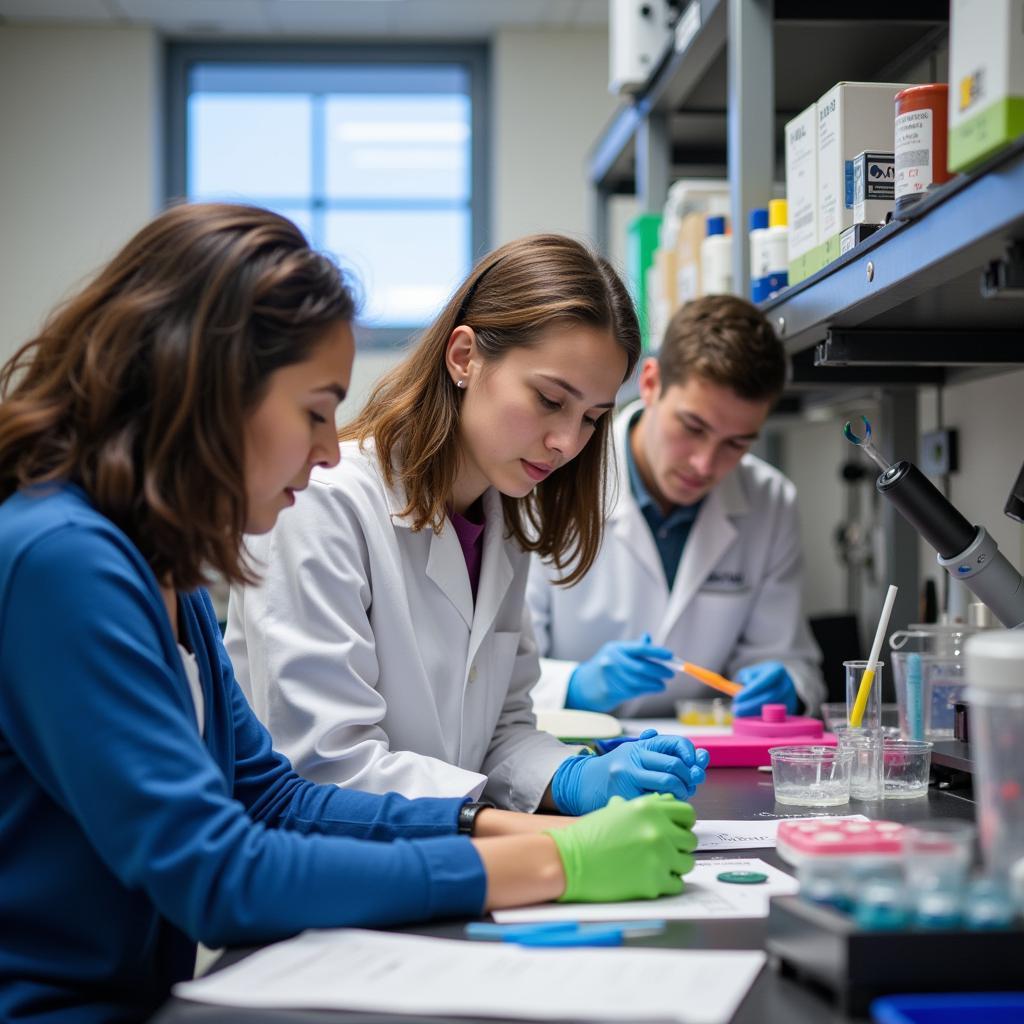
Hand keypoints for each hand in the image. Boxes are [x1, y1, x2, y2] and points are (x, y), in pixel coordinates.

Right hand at [546, 793, 696, 901]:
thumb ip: (647, 807)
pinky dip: (667, 882)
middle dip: (678, 846)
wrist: (568, 860)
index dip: (683, 824)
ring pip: (687, 863)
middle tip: (664, 850)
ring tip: (656, 865)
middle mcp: (658, 830)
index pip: (687, 814)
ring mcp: (659, 856)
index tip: (677, 831)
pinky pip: (677, 883)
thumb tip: (668, 804)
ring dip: (675, 865)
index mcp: (650, 808)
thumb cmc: (589, 835)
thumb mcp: (618, 811)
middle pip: (690, 840)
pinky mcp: (654, 882)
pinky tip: (651, 877)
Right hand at [551, 729, 709, 814]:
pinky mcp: (626, 795)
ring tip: (678, 796)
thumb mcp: (638, 755)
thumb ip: (667, 756)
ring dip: (681, 793)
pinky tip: (664, 805)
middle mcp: (634, 757)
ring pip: (669, 783)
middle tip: (688, 787)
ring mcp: (629, 776)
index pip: (676, 744)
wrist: (584, 783)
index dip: (691, 756)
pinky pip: (658, 800)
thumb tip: (701, 758)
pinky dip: (667, 804)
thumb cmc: (618, 771)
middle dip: (688, 779)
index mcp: (640, 745)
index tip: (693, 766)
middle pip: (675, 765)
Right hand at [566, 634, 674, 711]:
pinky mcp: (613, 690)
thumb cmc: (609, 665)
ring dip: (656, 683)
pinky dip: (650, 689)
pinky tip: (656, 688)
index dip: (657, 652)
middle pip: (641, 667)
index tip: (670, 656)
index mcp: (615, 648)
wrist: (588, 684)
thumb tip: (648, 639)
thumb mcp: (618, 652)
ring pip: (640, 681)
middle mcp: (612, 661)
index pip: (640, 649)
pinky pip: (637, 691)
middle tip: (671, 673)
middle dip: (659, 671)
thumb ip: (634, 648)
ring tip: (663, 683)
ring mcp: (612, 677)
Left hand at [733, 661, 797, 716]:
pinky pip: (776, 717)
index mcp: (777, 671)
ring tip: (741, 715)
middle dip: (751, 705)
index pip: (765, 681)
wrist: (780, 684)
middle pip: (770, 697)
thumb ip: (746, 677)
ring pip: (774, 709)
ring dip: (755, 713)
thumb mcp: (752, 672)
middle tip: (736, 710)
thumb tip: (744, 689)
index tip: (737, 698)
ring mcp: (791, 697)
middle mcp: (787, 683)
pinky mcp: (791, 710)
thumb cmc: (761, 678)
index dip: (751, 691)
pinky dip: (762, 719)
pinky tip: (750, 720)